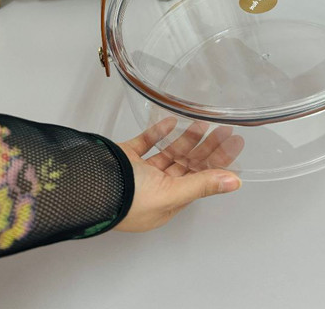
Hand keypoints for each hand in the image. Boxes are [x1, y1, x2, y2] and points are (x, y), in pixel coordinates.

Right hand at [115, 117, 243, 232]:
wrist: (89, 185)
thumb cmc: (128, 199)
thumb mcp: (172, 193)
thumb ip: (202, 184)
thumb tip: (235, 182)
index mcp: (167, 204)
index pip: (200, 181)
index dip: (218, 163)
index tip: (234, 145)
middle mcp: (155, 190)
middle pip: (187, 166)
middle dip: (207, 148)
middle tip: (224, 130)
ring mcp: (139, 173)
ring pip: (169, 153)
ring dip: (187, 139)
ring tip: (203, 122)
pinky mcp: (126, 157)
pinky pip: (146, 142)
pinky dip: (159, 132)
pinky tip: (172, 120)